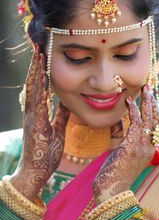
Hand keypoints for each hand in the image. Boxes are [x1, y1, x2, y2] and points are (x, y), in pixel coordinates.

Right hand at [11, 48, 69, 200]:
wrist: (35, 172)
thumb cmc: (45, 153)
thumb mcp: (56, 131)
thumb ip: (59, 116)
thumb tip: (65, 103)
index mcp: (38, 114)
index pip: (40, 88)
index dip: (41, 72)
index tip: (44, 56)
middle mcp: (32, 112)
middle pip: (33, 84)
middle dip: (36, 66)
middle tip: (39, 47)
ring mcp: (32, 117)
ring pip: (32, 89)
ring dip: (35, 71)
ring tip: (38, 54)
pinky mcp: (34, 124)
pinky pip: (36, 102)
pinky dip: (38, 88)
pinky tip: (41, 76)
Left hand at [93, 85, 158, 203]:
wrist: (111, 192)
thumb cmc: (115, 177)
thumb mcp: (125, 160)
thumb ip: (128, 147)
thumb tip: (124, 137)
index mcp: (149, 152)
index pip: (155, 127)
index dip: (154, 112)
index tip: (151, 100)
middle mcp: (149, 148)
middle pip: (156, 121)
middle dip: (153, 103)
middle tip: (150, 88)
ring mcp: (141, 148)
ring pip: (149, 120)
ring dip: (146, 102)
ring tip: (144, 89)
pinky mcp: (131, 147)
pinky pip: (136, 124)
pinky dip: (133, 111)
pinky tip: (129, 101)